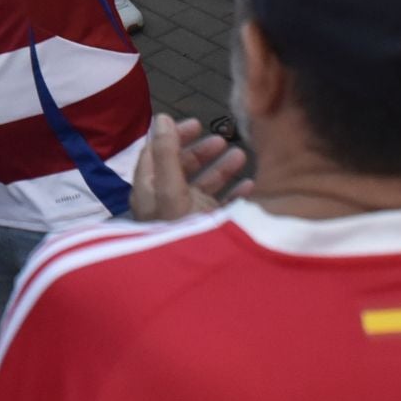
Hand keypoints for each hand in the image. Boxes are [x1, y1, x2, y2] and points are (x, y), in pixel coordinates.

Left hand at [131, 114, 252, 221]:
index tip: (195, 124)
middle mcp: (166, 200)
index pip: (155, 152)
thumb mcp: (170, 190)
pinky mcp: (207, 228)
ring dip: (221, 168)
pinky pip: (221, 206)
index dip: (172, 135)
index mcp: (149, 190)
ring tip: (241, 155)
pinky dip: (235, 193)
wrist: (195, 282)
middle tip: (220, 138)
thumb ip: (166, 155)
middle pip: (180, 166)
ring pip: (203, 184)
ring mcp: (187, 215)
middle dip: (200, 151)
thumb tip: (161, 118)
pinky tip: (251, 184)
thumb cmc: (177, 233)